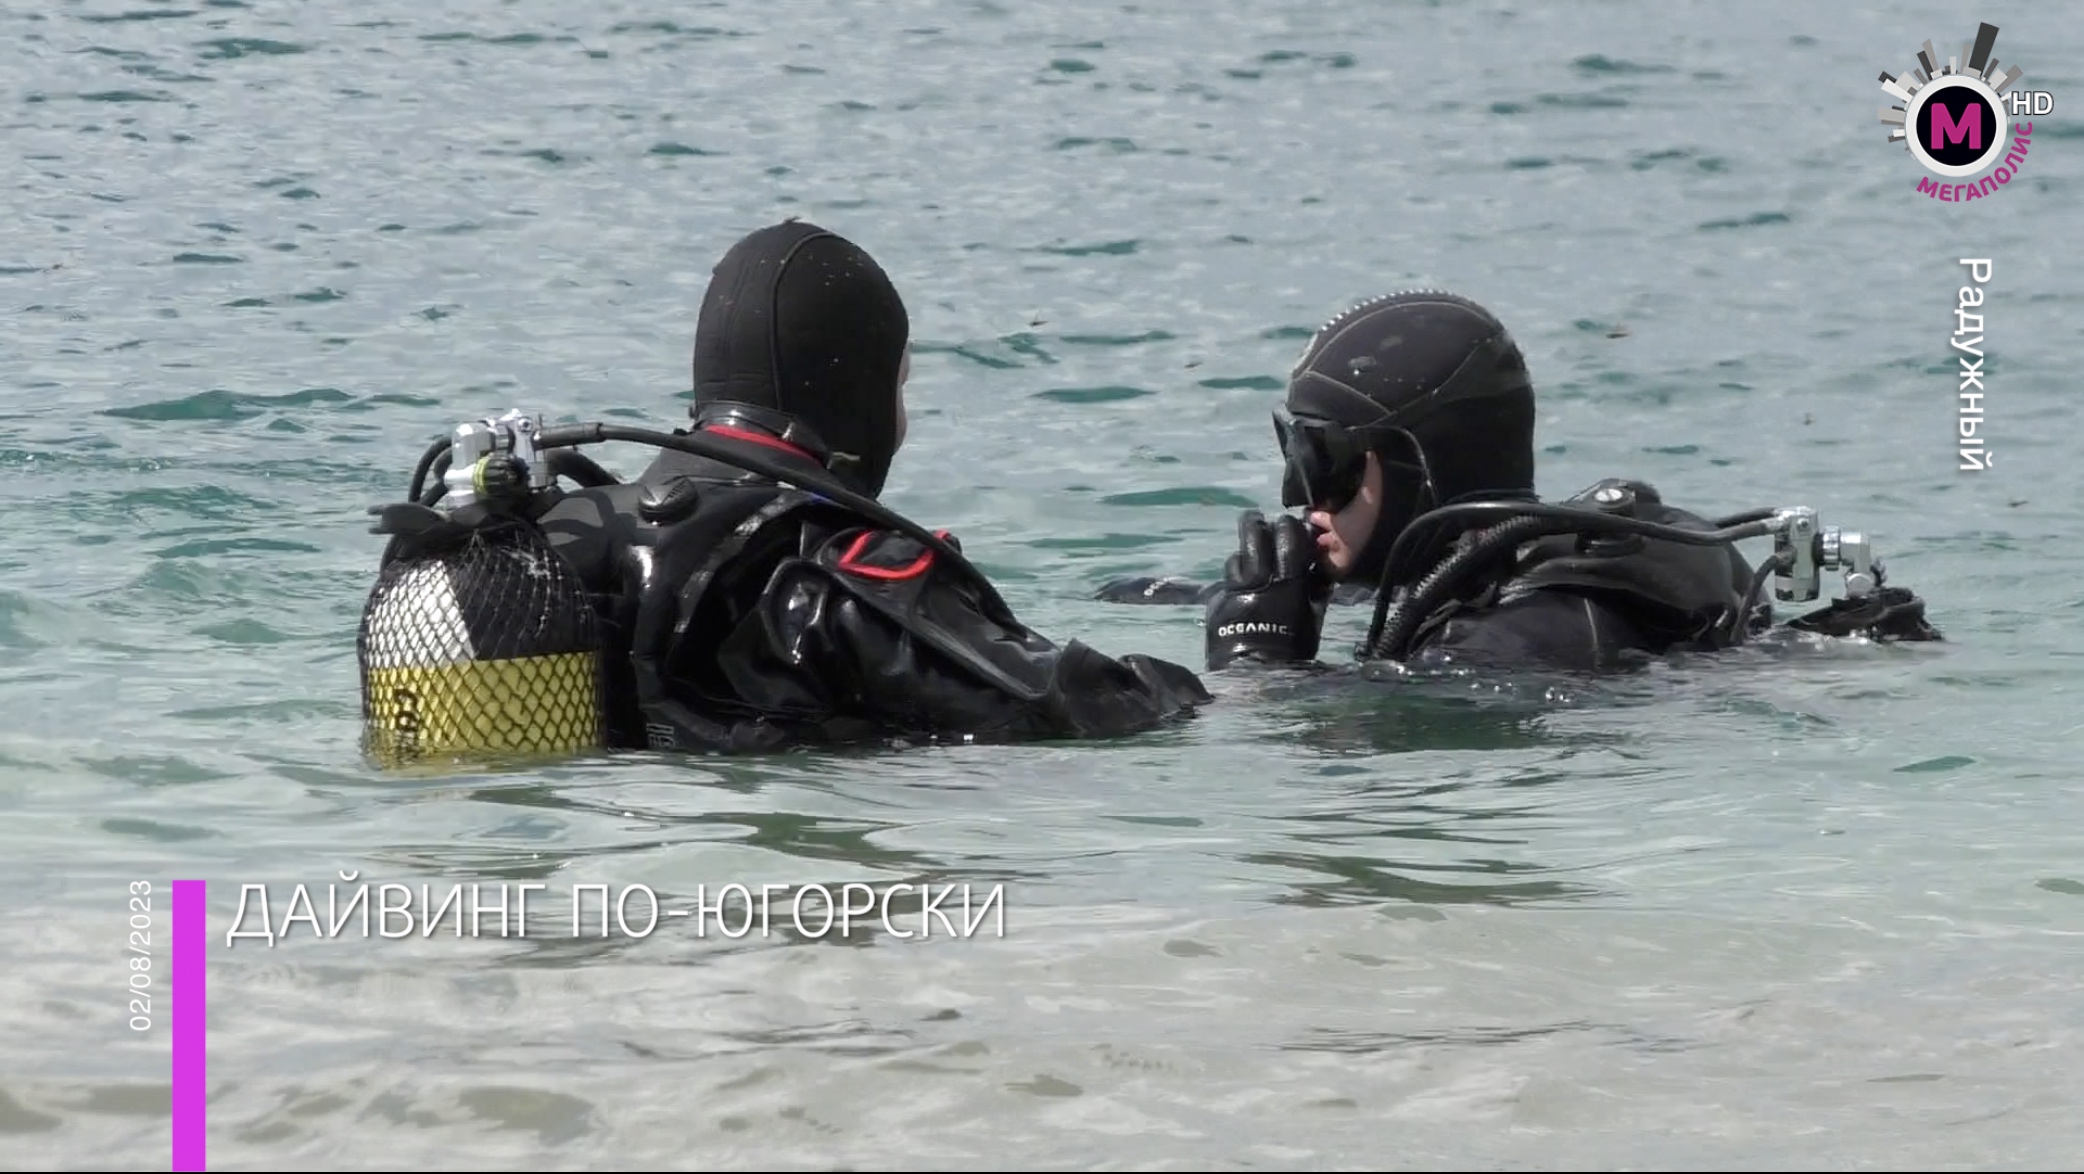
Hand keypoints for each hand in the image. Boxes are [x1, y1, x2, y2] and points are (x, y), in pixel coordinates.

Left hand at [1204, 510, 1330, 669]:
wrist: (1256, 679)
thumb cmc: (1293, 653)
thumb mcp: (1312, 621)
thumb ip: (1314, 593)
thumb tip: (1318, 572)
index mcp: (1287, 584)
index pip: (1288, 539)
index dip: (1288, 526)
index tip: (1288, 523)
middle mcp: (1258, 581)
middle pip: (1253, 536)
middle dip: (1256, 524)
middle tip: (1258, 521)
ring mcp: (1233, 590)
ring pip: (1236, 557)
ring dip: (1244, 556)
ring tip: (1249, 562)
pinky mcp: (1216, 603)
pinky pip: (1225, 583)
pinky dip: (1234, 583)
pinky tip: (1239, 590)